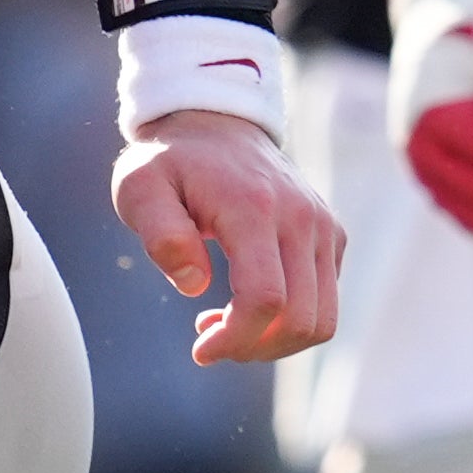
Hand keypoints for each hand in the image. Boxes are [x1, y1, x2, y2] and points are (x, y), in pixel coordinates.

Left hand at [114, 109, 342, 363]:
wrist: (215, 121)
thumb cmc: (170, 161)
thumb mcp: (140, 187)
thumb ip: (160, 233)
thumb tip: (194, 285)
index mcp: (253, 207)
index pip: (265, 298)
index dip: (235, 339)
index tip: (200, 350)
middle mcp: (300, 217)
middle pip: (300, 319)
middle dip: (253, 348)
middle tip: (210, 341)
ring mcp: (322, 226)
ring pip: (322, 319)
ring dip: (275, 343)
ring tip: (228, 328)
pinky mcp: (332, 235)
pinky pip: (325, 302)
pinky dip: (291, 321)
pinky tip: (247, 305)